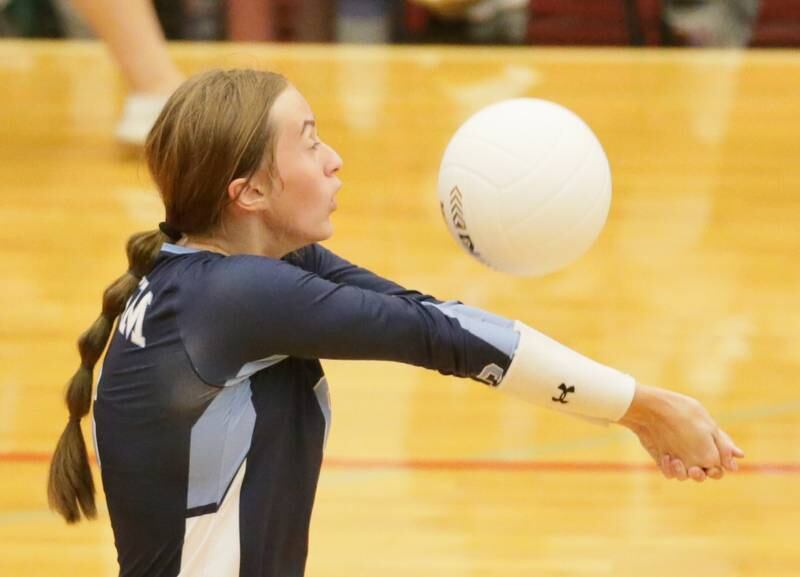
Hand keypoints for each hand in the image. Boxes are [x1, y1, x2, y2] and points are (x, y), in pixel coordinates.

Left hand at [618, 384, 744, 481]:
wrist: (652, 410)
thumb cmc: (683, 418)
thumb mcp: (708, 429)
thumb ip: (723, 446)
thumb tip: (738, 460)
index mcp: (709, 443)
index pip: (720, 465)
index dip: (718, 470)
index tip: (712, 467)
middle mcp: (695, 451)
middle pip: (704, 474)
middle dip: (701, 475)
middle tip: (695, 470)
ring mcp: (679, 455)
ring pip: (687, 476)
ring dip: (683, 473)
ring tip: (676, 461)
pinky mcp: (664, 459)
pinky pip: (670, 473)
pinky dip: (670, 469)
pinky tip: (666, 457)